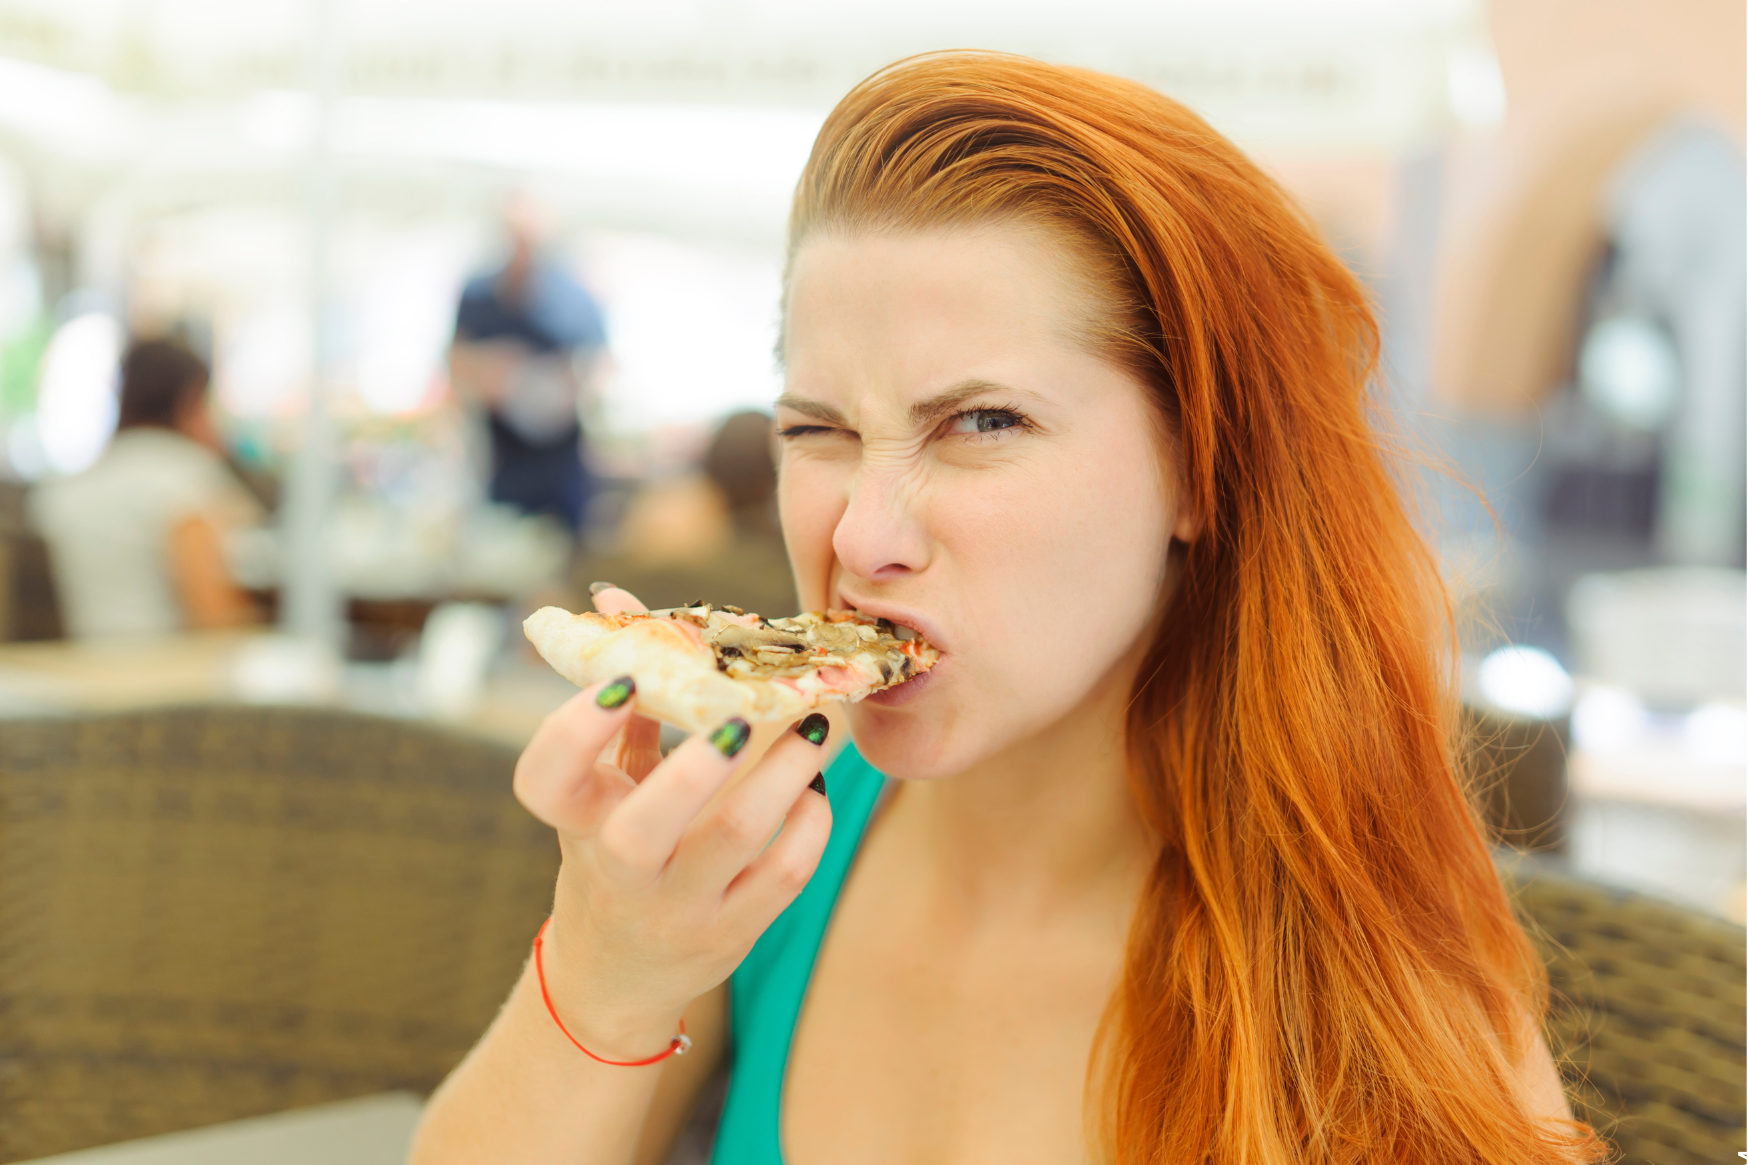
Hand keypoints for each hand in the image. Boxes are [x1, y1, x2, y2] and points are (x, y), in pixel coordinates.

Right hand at [511, 586, 833, 1059]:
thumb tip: (619, 600)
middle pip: (644, 829)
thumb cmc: (612, 856)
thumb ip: (618, 705)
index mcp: (578, 822)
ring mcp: (680, 907)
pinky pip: (785, 875)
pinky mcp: (734, 931)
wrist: (616, 977)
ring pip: (736, 840)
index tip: (620, 680)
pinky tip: (815, 787)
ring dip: (784, 773)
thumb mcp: (599, 790)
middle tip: (743, 714)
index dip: (573, 731)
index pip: (545, 781)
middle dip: (698, 765)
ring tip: (814, 727)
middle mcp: (622, 872)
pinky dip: (810, 822)